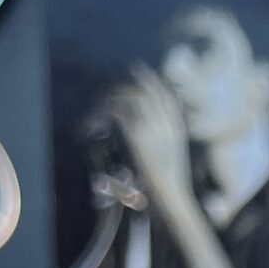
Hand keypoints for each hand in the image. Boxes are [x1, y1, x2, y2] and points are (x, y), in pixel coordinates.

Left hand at [104, 64, 192, 209]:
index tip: (137, 70)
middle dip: (123, 89)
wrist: (174, 196)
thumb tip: (149, 149)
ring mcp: (153, 125)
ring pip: (128, 97)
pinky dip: (101, 115)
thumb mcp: (171, 165)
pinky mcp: (138, 133)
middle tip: (105, 96)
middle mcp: (166, 122)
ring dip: (108, 101)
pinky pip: (116, 111)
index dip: (150, 80)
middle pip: (144, 90)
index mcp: (177, 129)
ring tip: (95, 113)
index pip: (165, 96)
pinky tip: (91, 126)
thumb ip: (162, 150)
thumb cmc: (172, 189)